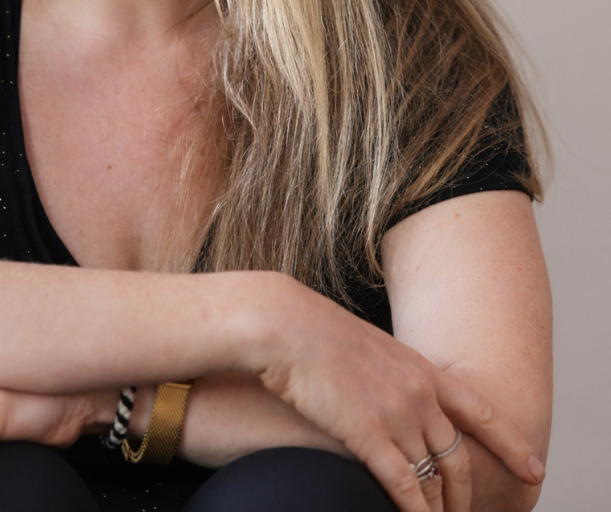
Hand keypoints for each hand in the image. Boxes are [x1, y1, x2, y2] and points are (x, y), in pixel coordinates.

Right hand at [254, 275, 544, 511]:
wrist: (283, 324)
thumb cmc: (313, 332)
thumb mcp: (367, 346)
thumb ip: (392, 373)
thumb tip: (398, 394)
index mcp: (420, 367)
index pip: (481, 412)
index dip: (512, 445)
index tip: (535, 471)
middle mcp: (418, 393)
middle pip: (460, 458)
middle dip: (468, 495)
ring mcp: (397, 415)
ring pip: (435, 478)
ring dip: (440, 509)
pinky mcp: (369, 435)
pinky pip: (405, 487)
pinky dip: (416, 511)